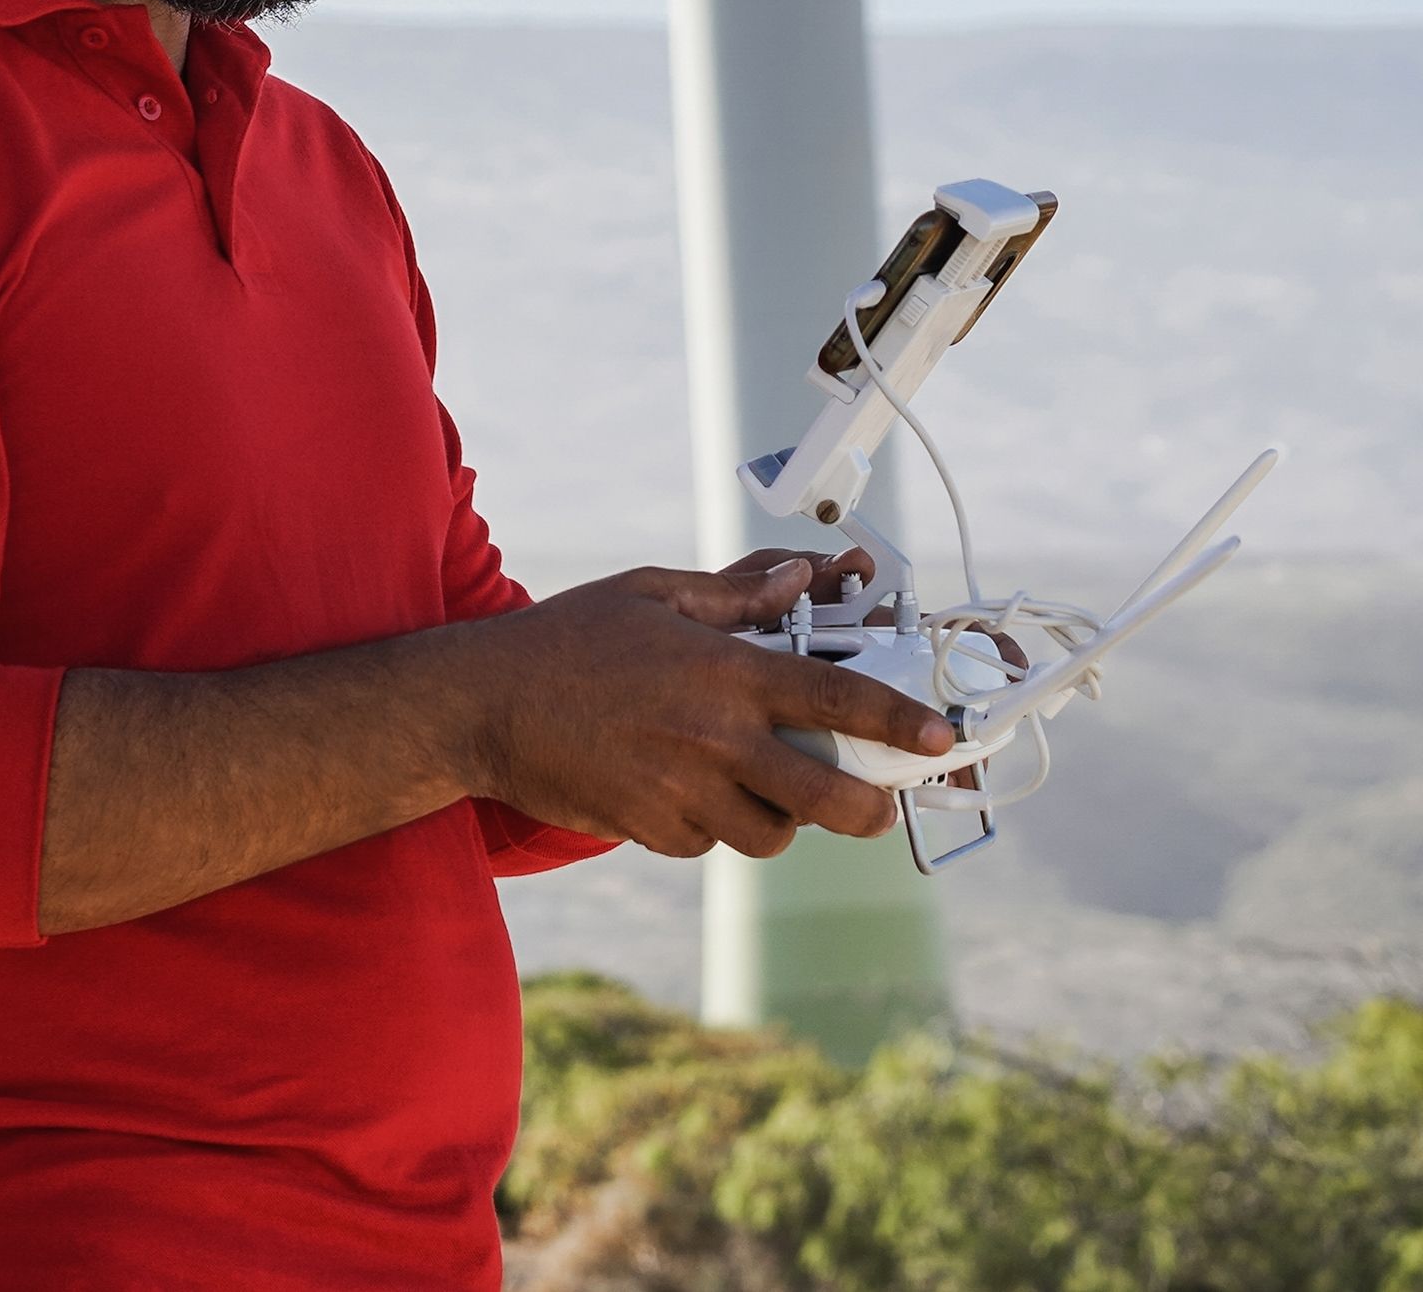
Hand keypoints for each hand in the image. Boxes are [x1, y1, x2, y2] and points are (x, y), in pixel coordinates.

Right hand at [450, 551, 955, 860]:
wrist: (483, 706)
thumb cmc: (570, 638)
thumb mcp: (656, 594)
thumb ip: (737, 594)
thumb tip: (804, 579)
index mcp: (726, 672)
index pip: (837, 697)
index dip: (898, 721)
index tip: (939, 738)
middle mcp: (714, 738)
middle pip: (827, 796)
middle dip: (868, 808)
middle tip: (875, 802)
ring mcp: (683, 793)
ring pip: (773, 832)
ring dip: (782, 816)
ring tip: (762, 786)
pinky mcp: (652, 832)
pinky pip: (711, 843)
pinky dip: (716, 825)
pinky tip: (689, 789)